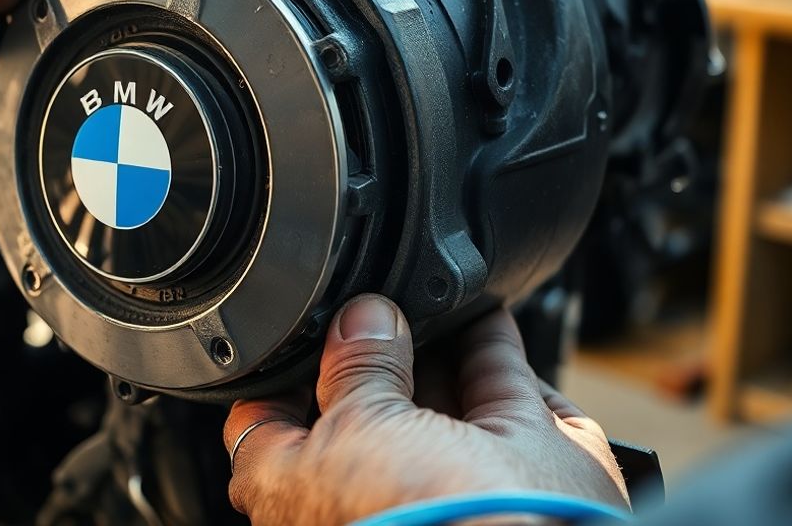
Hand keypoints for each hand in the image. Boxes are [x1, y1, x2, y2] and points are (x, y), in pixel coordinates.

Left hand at [224, 295, 628, 525]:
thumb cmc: (414, 517)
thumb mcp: (356, 426)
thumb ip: (354, 367)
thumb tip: (359, 319)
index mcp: (310, 497)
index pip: (271, 429)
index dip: (281, 375)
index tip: (298, 328)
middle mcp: (380, 489)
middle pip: (364, 405)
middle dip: (363, 350)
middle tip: (364, 296)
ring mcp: (451, 475)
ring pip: (434, 395)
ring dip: (430, 341)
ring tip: (417, 288)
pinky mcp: (520, 455)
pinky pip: (498, 385)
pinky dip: (489, 341)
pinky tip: (479, 306)